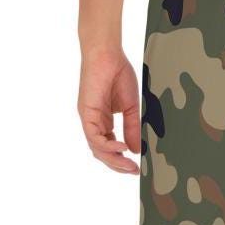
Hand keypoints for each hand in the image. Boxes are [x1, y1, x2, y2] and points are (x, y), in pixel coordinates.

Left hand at [77, 48, 139, 173]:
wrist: (107, 53)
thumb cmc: (118, 73)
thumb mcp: (131, 107)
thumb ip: (132, 128)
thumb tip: (134, 150)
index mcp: (103, 121)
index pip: (109, 147)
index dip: (122, 159)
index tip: (137, 168)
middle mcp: (94, 122)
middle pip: (102, 153)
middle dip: (118, 165)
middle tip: (134, 171)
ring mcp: (89, 119)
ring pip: (97, 149)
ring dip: (113, 159)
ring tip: (129, 165)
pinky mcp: (87, 113)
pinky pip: (95, 137)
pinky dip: (108, 146)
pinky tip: (121, 148)